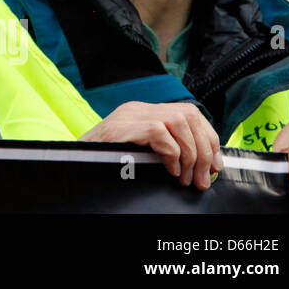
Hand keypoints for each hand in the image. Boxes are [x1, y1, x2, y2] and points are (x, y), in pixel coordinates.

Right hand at [80, 101, 222, 189]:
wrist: (74, 165)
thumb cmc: (106, 164)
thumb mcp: (140, 153)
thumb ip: (165, 149)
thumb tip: (205, 165)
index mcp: (144, 112)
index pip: (190, 113)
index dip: (209, 139)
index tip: (214, 166)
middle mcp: (138, 108)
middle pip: (189, 115)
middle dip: (205, 150)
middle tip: (202, 179)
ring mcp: (128, 115)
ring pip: (180, 121)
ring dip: (191, 154)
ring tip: (185, 178)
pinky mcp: (122, 127)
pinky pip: (160, 132)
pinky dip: (172, 154)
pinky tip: (169, 170)